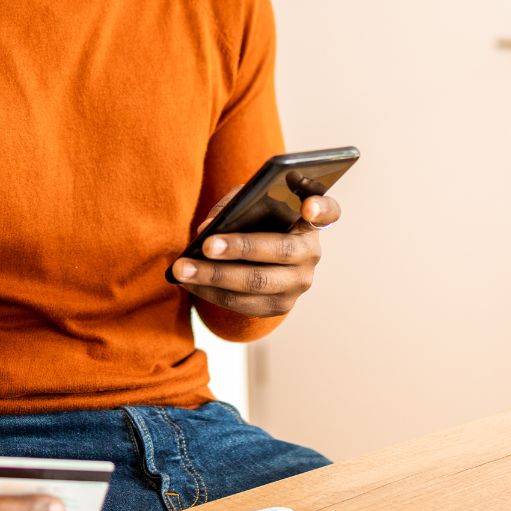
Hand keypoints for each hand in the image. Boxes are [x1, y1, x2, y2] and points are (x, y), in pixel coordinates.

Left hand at [170, 184, 340, 316]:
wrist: (262, 260)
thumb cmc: (257, 220)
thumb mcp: (250, 203)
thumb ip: (234, 205)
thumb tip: (207, 228)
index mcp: (310, 221)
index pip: (327, 211)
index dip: (319, 207)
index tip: (308, 205)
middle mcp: (311, 253)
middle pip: (280, 250)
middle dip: (240, 248)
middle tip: (206, 246)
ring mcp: (298, 284)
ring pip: (256, 283)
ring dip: (214, 277)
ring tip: (182, 269)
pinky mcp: (280, 306)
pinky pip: (243, 304)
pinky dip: (211, 292)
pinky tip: (189, 281)